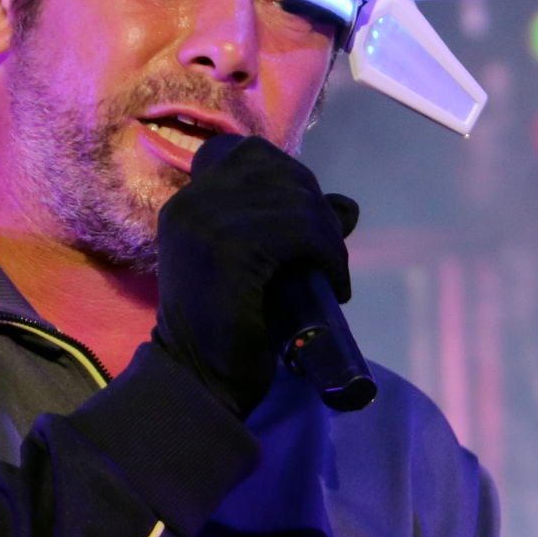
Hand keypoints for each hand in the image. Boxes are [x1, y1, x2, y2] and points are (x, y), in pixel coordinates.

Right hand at [151, 135, 354, 417]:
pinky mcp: (231, 247)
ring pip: (298, 200)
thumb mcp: (259, 266)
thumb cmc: (228, 331)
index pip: (251, 154)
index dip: (290, 179)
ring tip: (329, 276)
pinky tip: (332, 285)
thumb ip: (291, 228)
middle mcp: (193, 202)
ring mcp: (208, 221)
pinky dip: (328, 255)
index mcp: (189, 203)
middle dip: (315, 207)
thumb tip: (348, 206)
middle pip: (280, 170)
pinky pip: (302, 230)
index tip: (305, 224)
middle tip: (325, 255)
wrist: (201, 383)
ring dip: (328, 238)